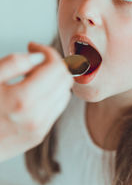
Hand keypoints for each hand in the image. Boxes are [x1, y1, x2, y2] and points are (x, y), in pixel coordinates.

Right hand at [0, 42, 72, 161]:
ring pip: (64, 94)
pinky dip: (51, 95)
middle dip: (52, 65)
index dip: (48, 52)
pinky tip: (32, 94)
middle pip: (65, 80)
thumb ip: (14, 63)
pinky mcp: (38, 136)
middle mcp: (36, 117)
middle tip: (33, 62)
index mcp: (23, 99)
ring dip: (53, 81)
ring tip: (31, 79)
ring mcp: (39, 129)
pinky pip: (57, 109)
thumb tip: (39, 56)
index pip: (56, 67)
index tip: (34, 48)